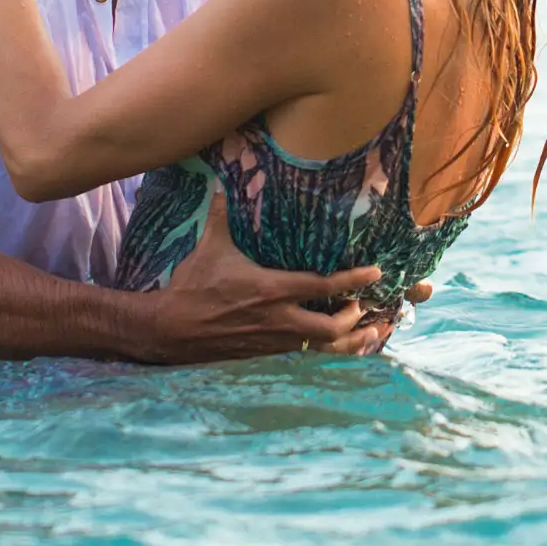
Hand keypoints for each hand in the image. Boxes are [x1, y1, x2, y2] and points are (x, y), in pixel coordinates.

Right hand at [128, 183, 384, 360]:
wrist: (170, 328)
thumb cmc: (192, 286)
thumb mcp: (209, 248)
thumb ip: (222, 217)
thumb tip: (223, 188)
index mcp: (272, 289)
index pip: (323, 286)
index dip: (354, 280)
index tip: (375, 273)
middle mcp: (279, 319)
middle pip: (332, 327)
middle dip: (354, 318)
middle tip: (363, 306)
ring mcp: (273, 342)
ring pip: (321, 349)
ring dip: (347, 342)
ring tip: (367, 334)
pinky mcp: (264, 356)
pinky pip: (303, 357)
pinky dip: (324, 354)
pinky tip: (335, 351)